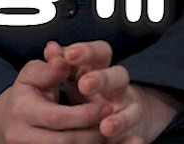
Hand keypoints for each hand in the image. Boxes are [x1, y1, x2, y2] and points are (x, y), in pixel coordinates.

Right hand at [0, 42, 108, 143]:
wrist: (10, 118)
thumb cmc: (28, 91)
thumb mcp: (34, 73)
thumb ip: (51, 68)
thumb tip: (62, 59)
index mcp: (21, 109)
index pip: (57, 117)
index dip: (85, 115)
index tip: (107, 107)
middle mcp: (19, 135)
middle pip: (64, 142)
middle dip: (92, 134)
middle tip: (112, 124)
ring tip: (107, 133)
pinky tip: (96, 141)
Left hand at [58, 41, 183, 143]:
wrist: (102, 115)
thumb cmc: (78, 90)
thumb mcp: (66, 75)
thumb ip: (58, 64)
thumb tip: (50, 49)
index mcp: (100, 68)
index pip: (101, 52)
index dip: (88, 51)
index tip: (69, 54)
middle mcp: (116, 87)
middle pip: (120, 76)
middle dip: (103, 80)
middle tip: (84, 85)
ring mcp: (125, 109)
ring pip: (133, 110)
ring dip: (121, 118)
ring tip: (105, 127)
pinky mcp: (128, 131)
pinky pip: (133, 136)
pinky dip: (132, 141)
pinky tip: (132, 143)